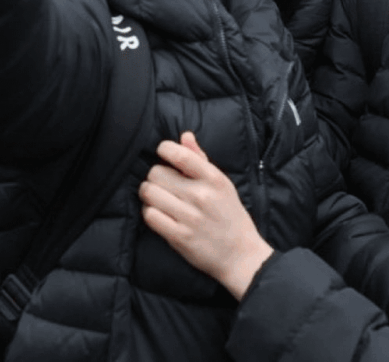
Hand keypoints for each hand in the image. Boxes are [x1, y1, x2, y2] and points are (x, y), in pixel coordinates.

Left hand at [140, 133, 273, 299]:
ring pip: (149, 193)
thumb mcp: (222, 183)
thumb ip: (201, 158)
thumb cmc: (230, 214)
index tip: (162, 152)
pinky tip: (158, 213)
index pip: (180, 154)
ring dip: (148, 194)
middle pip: (157, 173)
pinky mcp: (179, 237)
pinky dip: (149, 212)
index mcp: (213, 178)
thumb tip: (184, 136)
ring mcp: (189, 217)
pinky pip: (150, 216)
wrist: (240, 253)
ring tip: (157, 197)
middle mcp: (201, 195)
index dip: (164, 149)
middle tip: (161, 182)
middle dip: (155, 175)